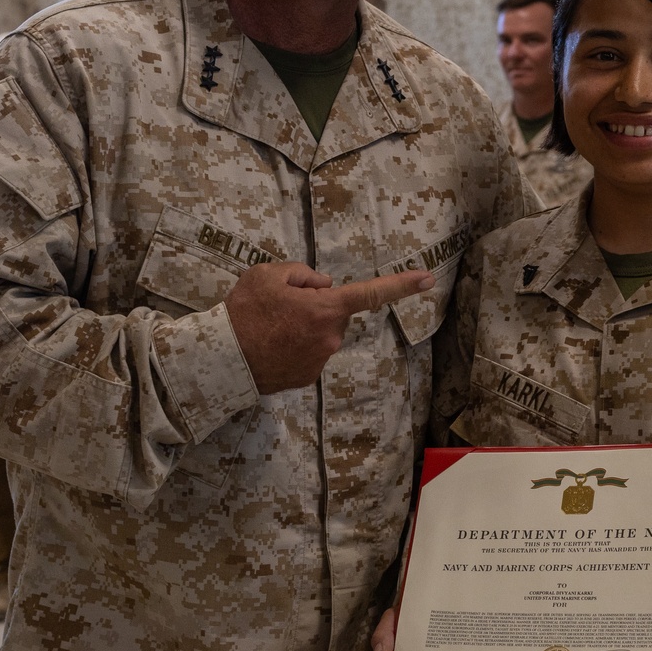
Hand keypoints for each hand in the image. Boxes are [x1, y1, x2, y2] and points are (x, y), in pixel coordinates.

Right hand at [224, 262, 434, 393]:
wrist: (224, 359)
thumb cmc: (244, 312)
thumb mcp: (268, 274)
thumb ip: (303, 273)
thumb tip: (322, 285)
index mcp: (325, 309)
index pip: (371, 294)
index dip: (401, 285)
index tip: (427, 278)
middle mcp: (330, 337)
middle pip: (333, 313)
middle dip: (315, 307)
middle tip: (280, 308)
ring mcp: (320, 360)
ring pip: (320, 334)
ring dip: (303, 328)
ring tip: (270, 328)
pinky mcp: (308, 377)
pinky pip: (308, 353)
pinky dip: (294, 347)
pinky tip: (271, 346)